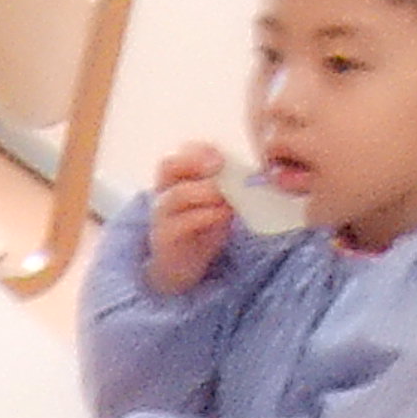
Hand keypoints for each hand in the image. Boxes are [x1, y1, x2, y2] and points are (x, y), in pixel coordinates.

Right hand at [142, 141, 233, 293]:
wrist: (182, 268)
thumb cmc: (202, 229)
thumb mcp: (218, 201)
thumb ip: (228, 184)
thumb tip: (255, 169)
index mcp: (175, 180)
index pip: (180, 154)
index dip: (199, 149)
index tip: (223, 152)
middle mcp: (164, 193)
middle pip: (168, 166)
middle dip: (196, 161)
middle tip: (220, 165)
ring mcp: (161, 215)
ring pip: (177, 194)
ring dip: (205, 190)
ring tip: (226, 195)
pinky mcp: (165, 237)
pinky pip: (182, 222)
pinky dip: (206, 215)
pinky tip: (223, 213)